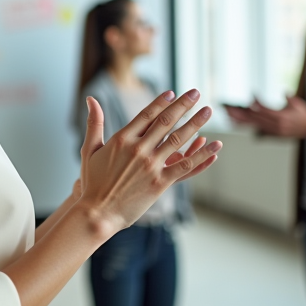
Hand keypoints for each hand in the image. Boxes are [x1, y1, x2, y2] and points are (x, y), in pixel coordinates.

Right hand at [78, 90, 221, 234]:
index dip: (161, 102)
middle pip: (165, 122)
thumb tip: (90, 98)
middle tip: (195, 93)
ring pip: (178, 139)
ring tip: (208, 111)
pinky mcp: (160, 182)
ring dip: (195, 123)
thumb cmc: (92, 182)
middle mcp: (138, 149)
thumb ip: (94, 123)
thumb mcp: (90, 149)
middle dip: (183, 105)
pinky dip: (202, 155)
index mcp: (121, 139)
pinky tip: (215, 146)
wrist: (98, 212)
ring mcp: (150, 165)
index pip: (146, 114)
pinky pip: (186, 166)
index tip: (172, 93)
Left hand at [232, 95, 305, 138]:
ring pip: (254, 124)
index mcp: (282, 117)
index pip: (265, 110)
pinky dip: (247, 125)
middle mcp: (276, 125)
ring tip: (228, 114)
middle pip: (255, 118)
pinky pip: (257, 128)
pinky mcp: (273, 133)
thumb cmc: (305, 113)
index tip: (250, 97)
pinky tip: (236, 122)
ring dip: (240, 120)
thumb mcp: (298, 104)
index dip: (257, 104)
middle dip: (241, 113)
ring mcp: (274, 130)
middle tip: (228, 108)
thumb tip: (284, 92)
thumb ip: (289, 98)